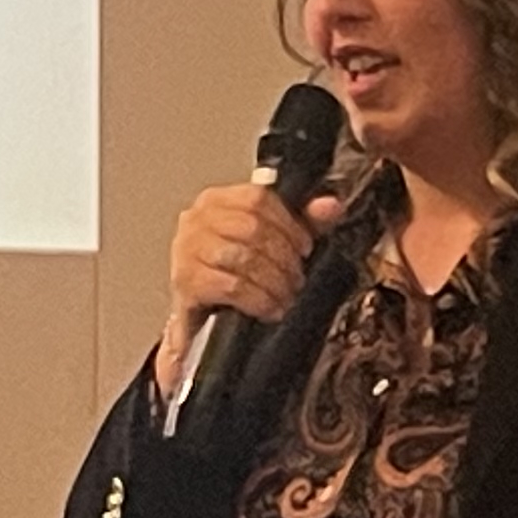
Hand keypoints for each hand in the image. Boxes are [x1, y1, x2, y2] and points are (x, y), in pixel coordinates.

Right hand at [152, 180, 346, 392]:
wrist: (202, 320)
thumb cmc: (234, 274)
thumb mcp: (270, 243)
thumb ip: (302, 222)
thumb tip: (330, 206)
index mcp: (215, 201)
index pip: (257, 198)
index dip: (289, 224)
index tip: (305, 248)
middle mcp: (195, 220)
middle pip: (252, 227)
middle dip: (284, 257)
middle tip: (297, 278)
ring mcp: (186, 250)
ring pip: (243, 257)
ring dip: (274, 281)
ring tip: (286, 295)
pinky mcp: (186, 282)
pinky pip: (232, 286)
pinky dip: (259, 299)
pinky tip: (270, 308)